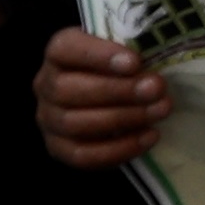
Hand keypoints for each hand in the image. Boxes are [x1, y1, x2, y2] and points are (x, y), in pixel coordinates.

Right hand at [35, 28, 169, 171]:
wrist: (115, 98)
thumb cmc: (121, 68)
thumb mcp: (125, 52)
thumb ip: (132, 55)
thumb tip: (153, 70)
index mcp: (59, 53)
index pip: (65, 48)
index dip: (98, 55)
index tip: (135, 62)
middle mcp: (46, 85)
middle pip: (68, 90)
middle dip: (117, 91)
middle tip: (156, 89)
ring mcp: (49, 119)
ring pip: (75, 124)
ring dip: (123, 118)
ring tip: (159, 111)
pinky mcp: (59, 149)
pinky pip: (83, 155)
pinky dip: (119, 149)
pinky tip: (150, 136)